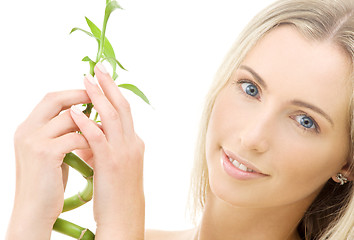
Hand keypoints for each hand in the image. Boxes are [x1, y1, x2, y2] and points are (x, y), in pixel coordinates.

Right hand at [8, 90, 90, 236]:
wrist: (35, 211)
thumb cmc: (48, 184)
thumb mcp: (51, 153)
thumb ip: (61, 134)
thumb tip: (83, 119)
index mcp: (27, 127)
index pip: (51, 99)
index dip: (73, 93)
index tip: (94, 93)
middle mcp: (26, 130)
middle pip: (55, 99)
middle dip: (81, 95)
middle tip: (101, 98)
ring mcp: (33, 140)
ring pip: (68, 118)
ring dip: (90, 121)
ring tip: (105, 126)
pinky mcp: (45, 153)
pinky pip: (75, 137)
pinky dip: (91, 139)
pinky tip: (100, 145)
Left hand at [70, 63, 144, 238]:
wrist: (125, 217)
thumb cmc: (119, 193)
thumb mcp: (116, 166)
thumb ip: (106, 147)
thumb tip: (90, 134)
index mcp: (134, 143)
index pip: (124, 112)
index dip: (114, 93)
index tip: (103, 78)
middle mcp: (132, 143)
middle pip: (122, 107)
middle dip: (109, 85)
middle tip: (98, 67)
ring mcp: (124, 152)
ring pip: (112, 117)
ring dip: (98, 96)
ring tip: (86, 79)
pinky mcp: (111, 163)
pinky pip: (98, 138)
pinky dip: (87, 123)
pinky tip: (76, 112)